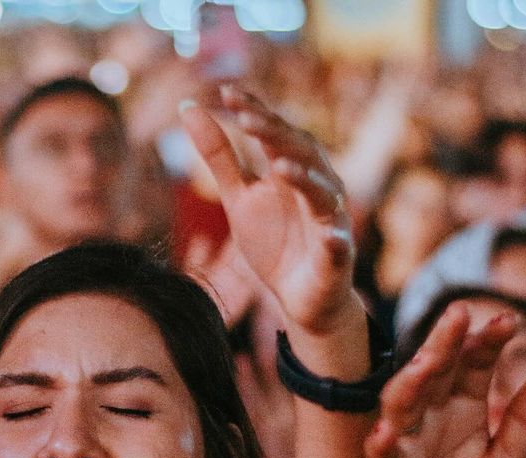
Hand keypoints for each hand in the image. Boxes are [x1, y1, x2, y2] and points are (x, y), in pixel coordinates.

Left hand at [181, 86, 357, 336]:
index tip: (226, 92)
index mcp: (289, 168)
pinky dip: (335, 236)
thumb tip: (187, 108)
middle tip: (246, 119)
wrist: (298, 296)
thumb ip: (218, 156)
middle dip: (275, 135)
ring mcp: (328, 218)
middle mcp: (314, 185)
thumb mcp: (238, 196)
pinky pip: (338, 242)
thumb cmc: (273, 240)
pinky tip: (330, 234)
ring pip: (322, 193)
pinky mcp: (337, 253)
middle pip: (300, 152)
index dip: (254, 112)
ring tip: (280, 166)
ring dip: (304, 178)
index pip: (273, 132)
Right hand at [358, 303, 525, 457]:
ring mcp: (404, 445)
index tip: (505, 320)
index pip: (471, 368)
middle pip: (434, 374)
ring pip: (402, 405)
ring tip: (427, 361)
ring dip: (411, 381)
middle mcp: (429, 421)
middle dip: (445, 345)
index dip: (485, 345)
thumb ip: (524, 423)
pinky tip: (387, 433)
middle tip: (459, 313)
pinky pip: (382, 457)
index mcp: (461, 413)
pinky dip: (382, 445)